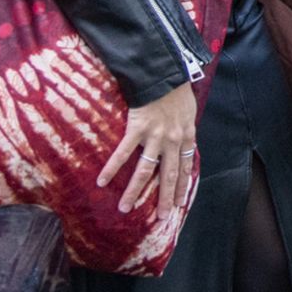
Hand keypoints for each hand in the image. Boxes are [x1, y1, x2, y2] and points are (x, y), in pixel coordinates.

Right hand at [99, 82, 198, 219]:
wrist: (164, 73)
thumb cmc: (176, 90)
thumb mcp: (189, 112)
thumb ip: (184, 128)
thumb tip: (182, 140)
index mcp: (186, 137)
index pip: (186, 168)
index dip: (182, 186)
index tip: (179, 203)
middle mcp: (172, 141)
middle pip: (168, 176)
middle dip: (165, 198)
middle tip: (161, 218)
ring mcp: (155, 137)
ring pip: (145, 171)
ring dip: (135, 191)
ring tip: (126, 208)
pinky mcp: (138, 129)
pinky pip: (123, 152)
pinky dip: (112, 167)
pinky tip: (103, 181)